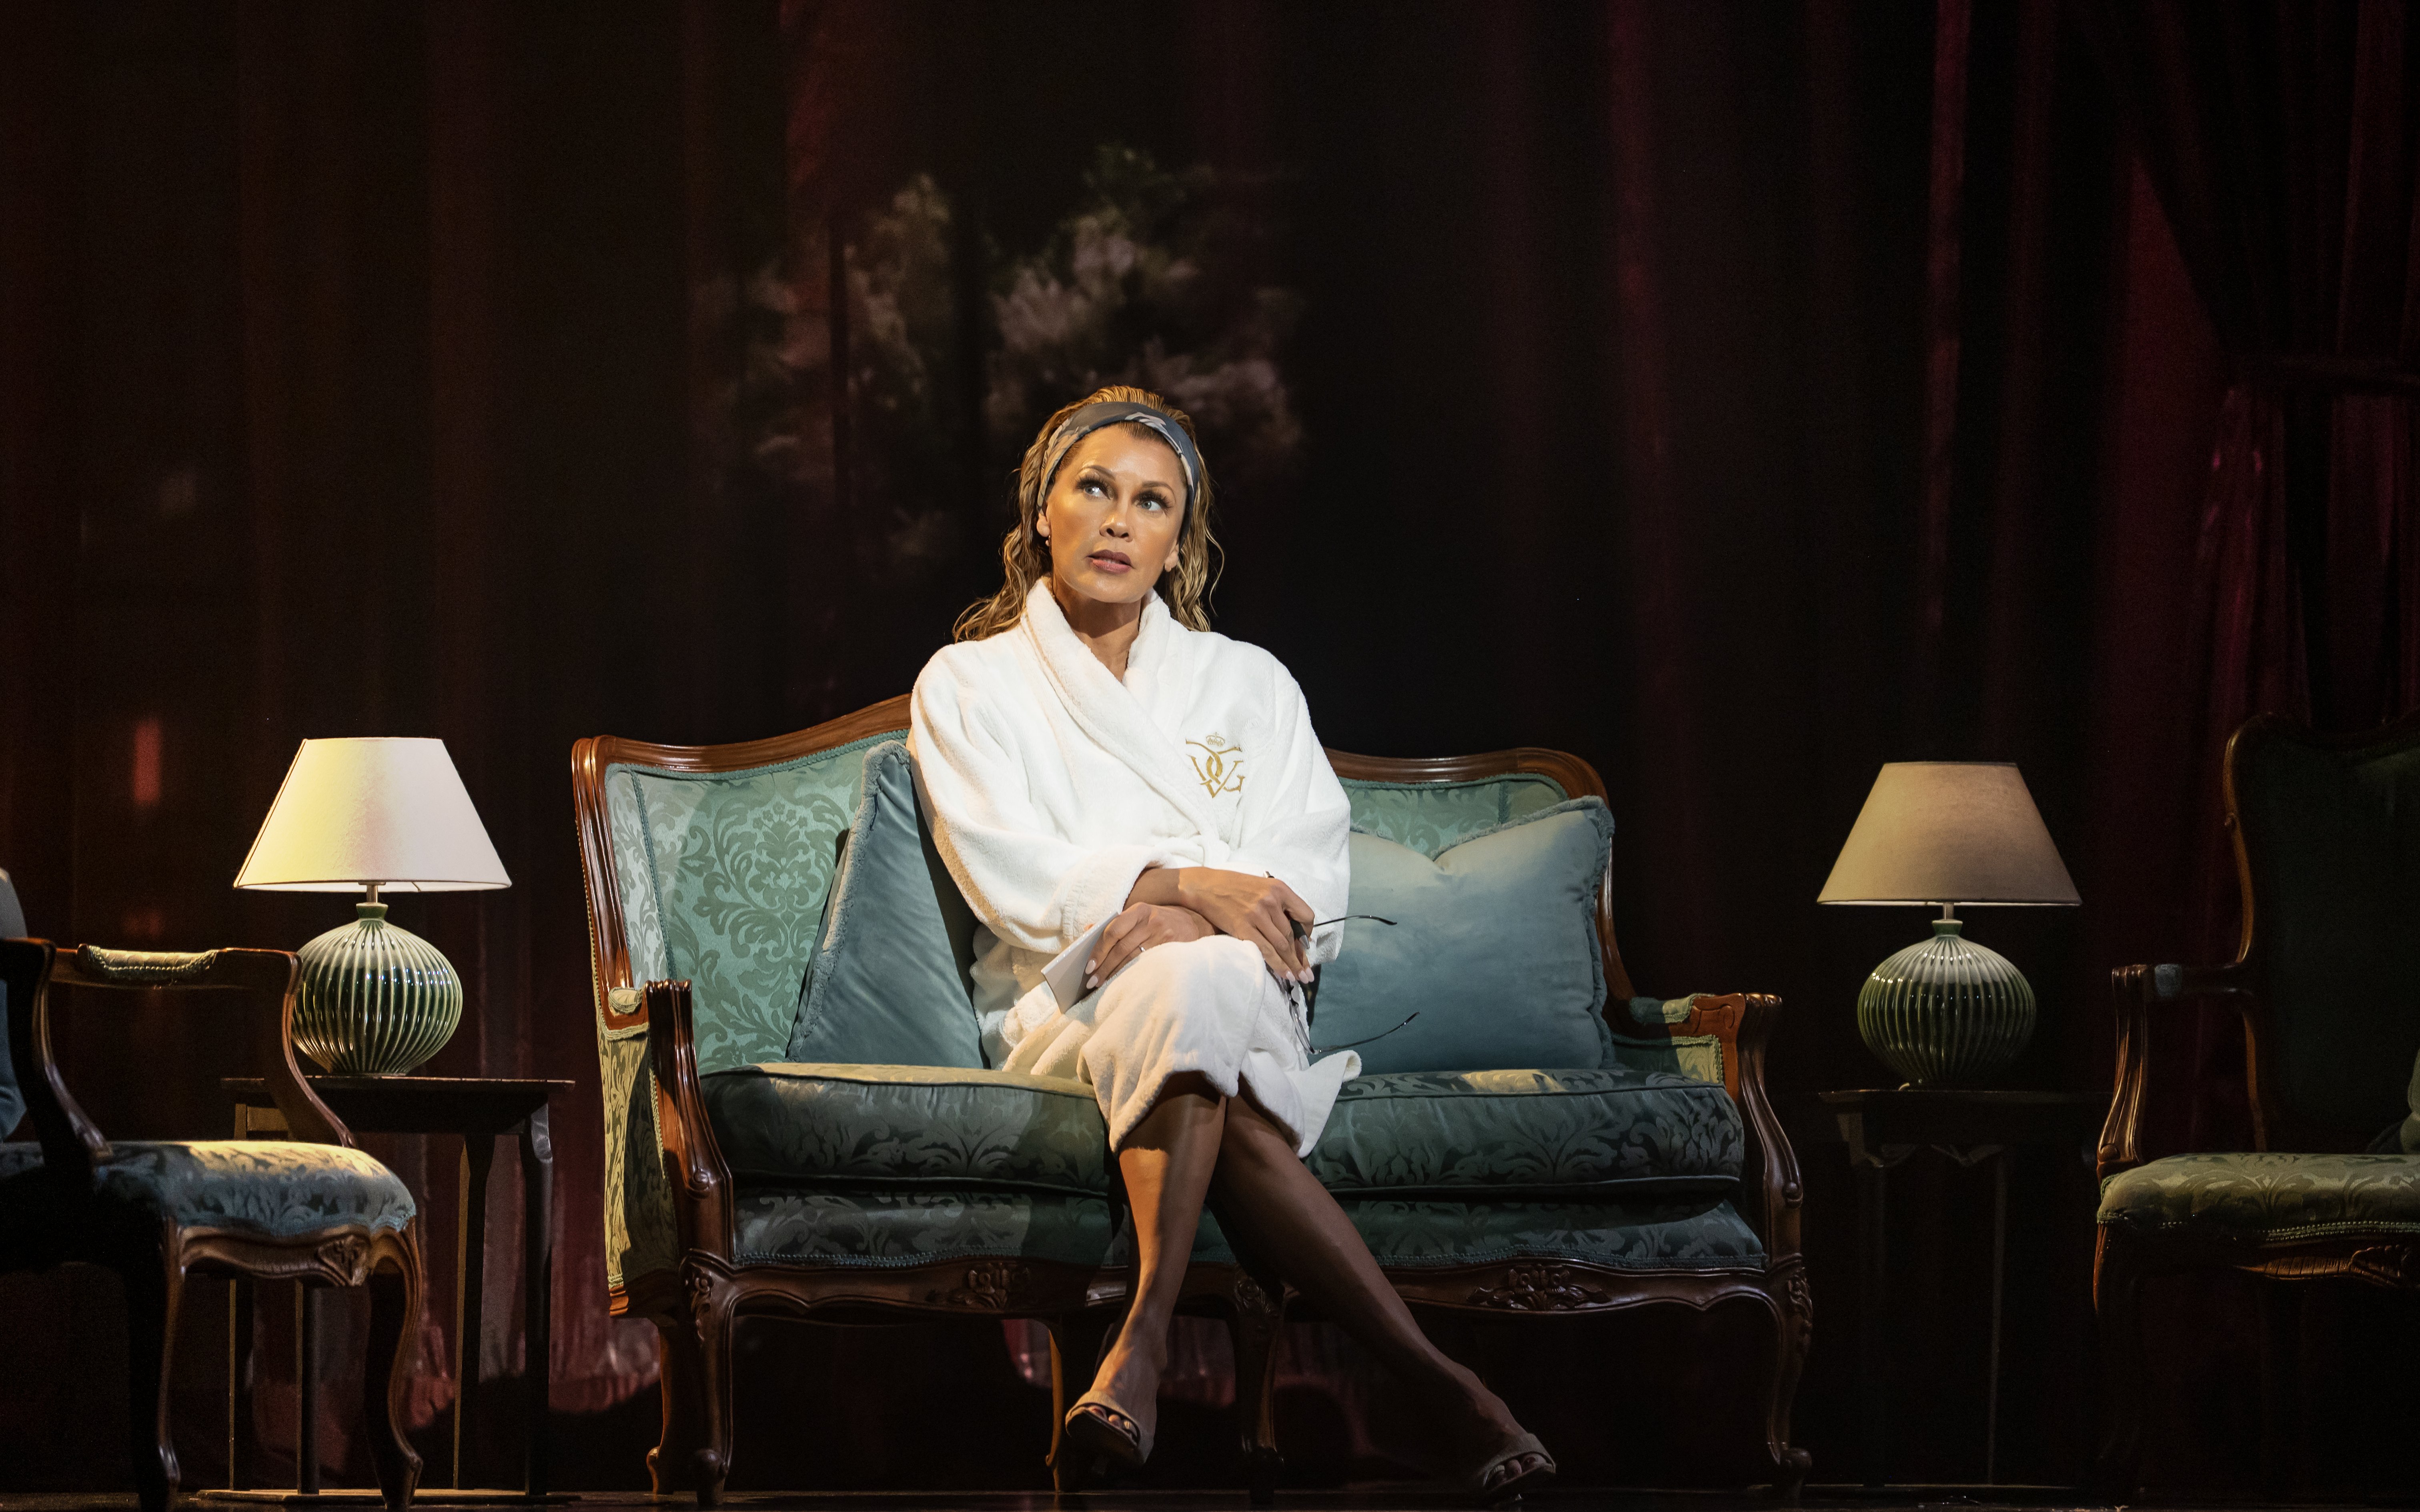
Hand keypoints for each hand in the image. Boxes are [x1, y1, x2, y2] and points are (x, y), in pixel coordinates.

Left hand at [1087, 903, 1213, 988]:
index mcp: (1139, 910)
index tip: (1089, 965)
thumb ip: (1115, 923)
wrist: (1191, 923)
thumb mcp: (1139, 915)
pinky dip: (1132, 974)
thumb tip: (1087, 930)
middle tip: (1092, 981)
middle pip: (1121, 947)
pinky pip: (1147, 964)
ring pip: (1133, 958)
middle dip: (1104, 967)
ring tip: (1102, 985)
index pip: (1113, 930)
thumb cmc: (1157, 921)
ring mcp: (1163, 935)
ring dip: (1115, 974)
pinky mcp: (1172, 949)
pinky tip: (1123, 983)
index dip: (1099, 949)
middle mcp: (1151, 921)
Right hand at [1128, 867, 1315, 982]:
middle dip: (1301, 957)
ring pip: (1282, 946)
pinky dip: (1278, 965)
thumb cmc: (1234, 886)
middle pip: (1293, 935)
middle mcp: (1271, 901)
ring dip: (1293, 965)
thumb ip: (1279, 904)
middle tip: (1307, 973)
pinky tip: (1286, 975)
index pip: (1306, 915)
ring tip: (1300, 978)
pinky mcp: (1243, 928)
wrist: (1205, 886)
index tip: (1304, 943)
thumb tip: (1293, 930)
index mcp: (1280, 888)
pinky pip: (1266, 951)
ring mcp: (1257, 915)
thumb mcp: (1263, 887)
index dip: (1308, 933)